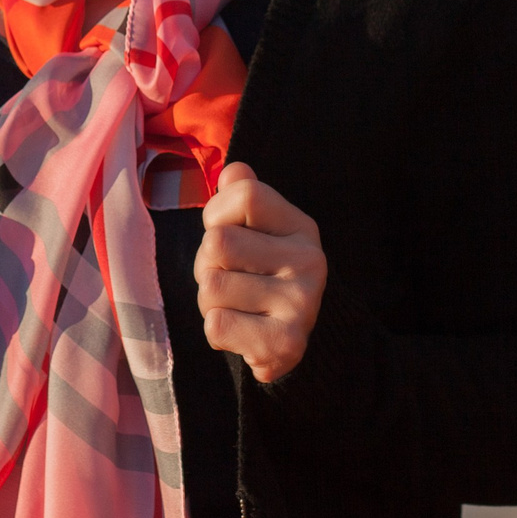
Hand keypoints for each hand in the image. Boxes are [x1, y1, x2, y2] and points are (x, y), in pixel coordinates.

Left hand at [196, 163, 325, 383]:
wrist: (287, 345)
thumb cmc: (260, 277)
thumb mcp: (257, 231)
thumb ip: (242, 195)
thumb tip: (232, 172)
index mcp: (302, 227)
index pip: (244, 194)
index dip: (217, 214)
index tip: (226, 233)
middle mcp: (309, 261)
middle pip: (217, 243)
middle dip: (207, 265)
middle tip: (230, 281)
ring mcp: (302, 303)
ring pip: (210, 288)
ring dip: (209, 302)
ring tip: (237, 308)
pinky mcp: (286, 343)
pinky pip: (216, 326)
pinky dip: (216, 332)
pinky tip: (241, 333)